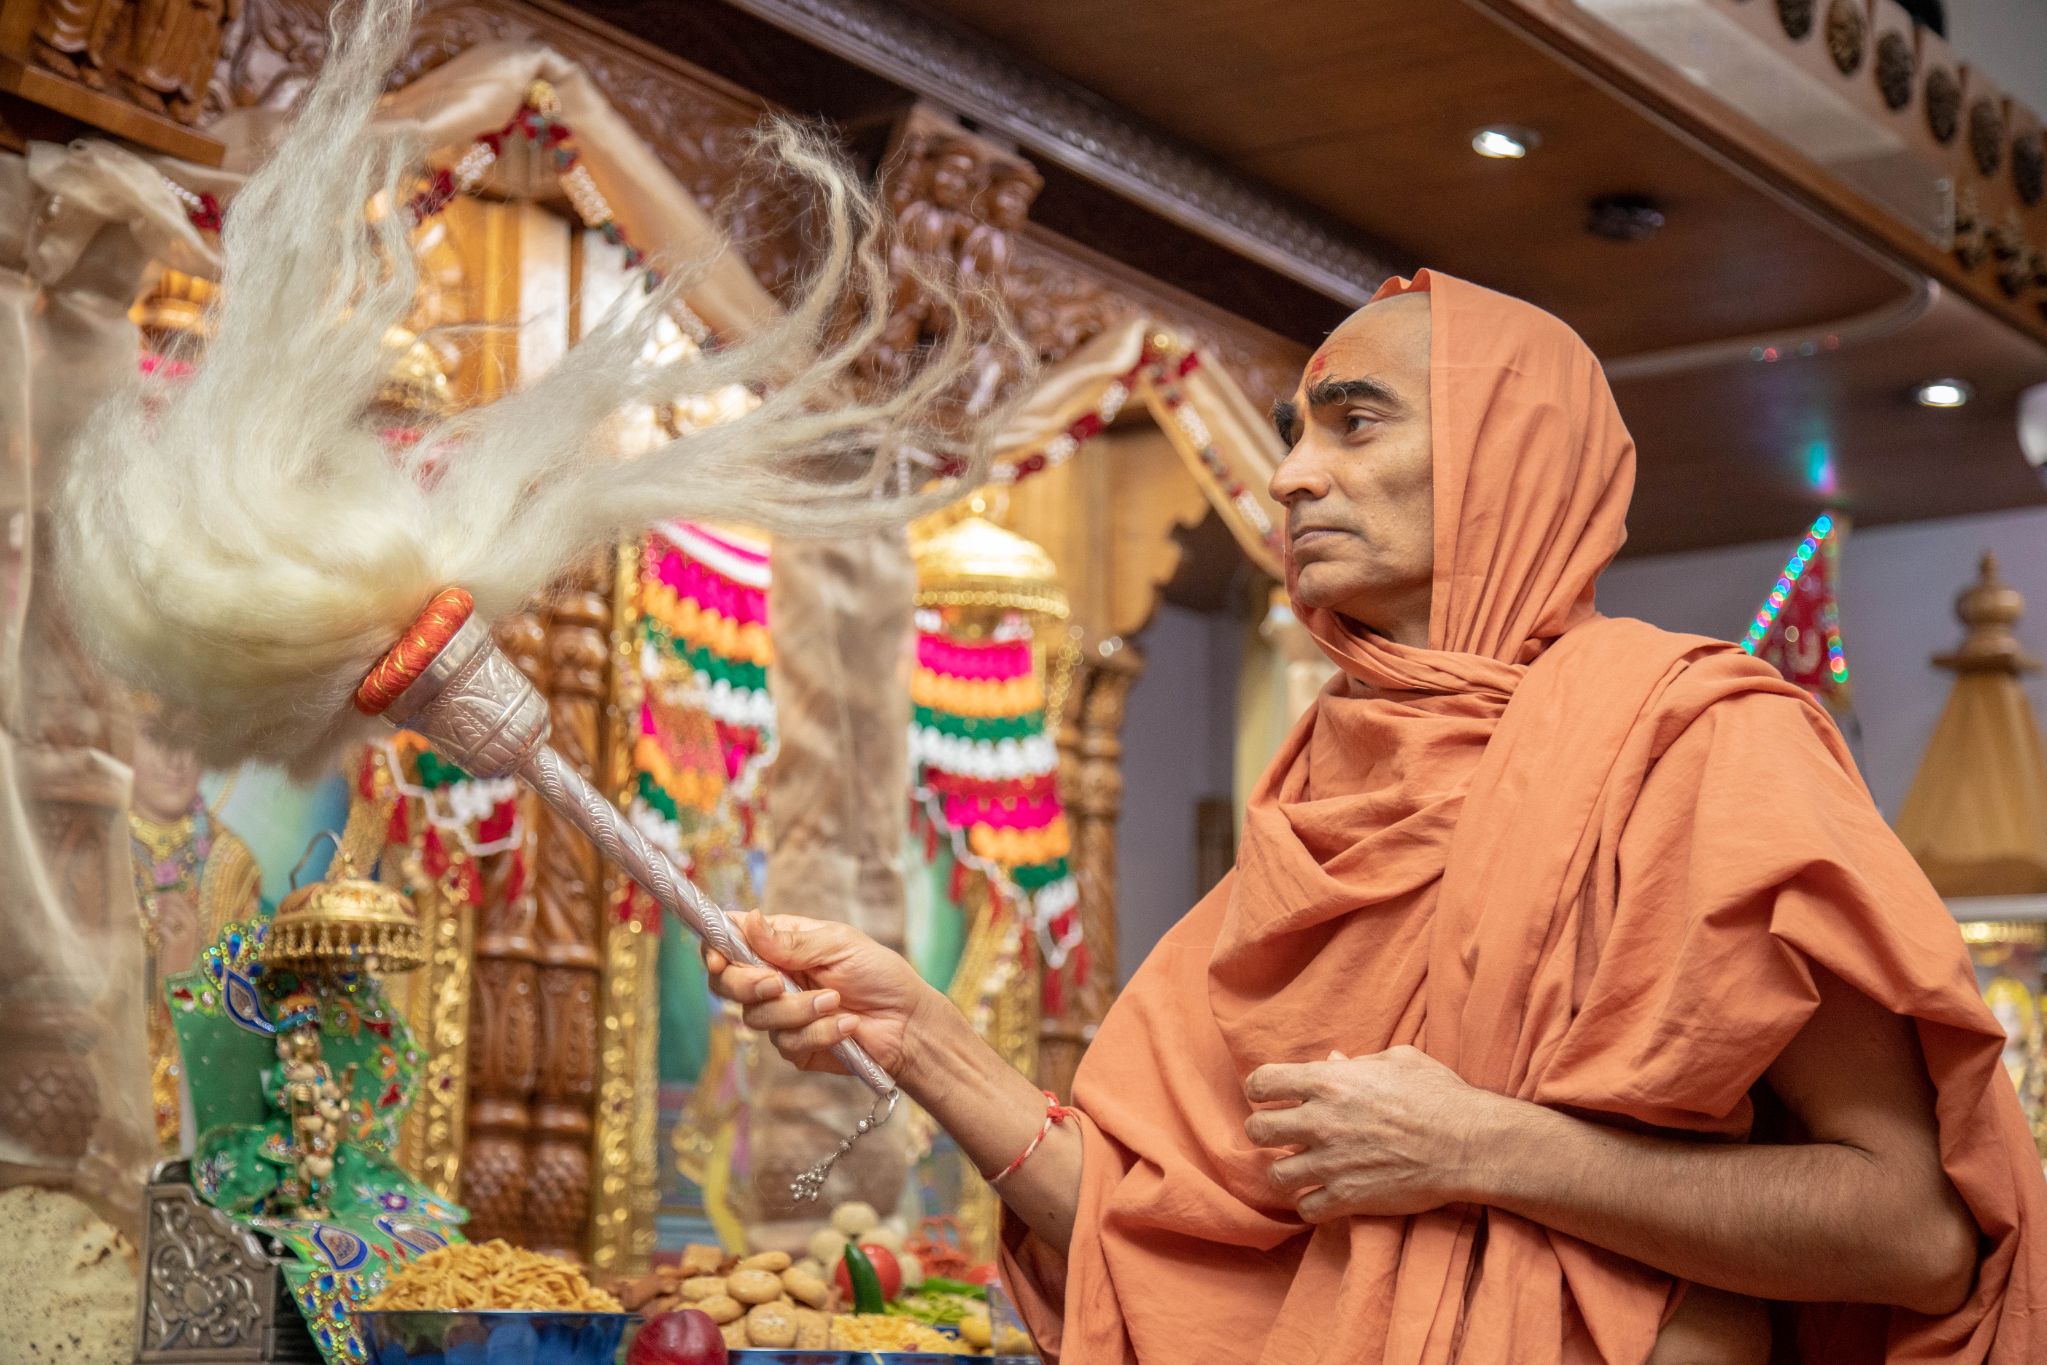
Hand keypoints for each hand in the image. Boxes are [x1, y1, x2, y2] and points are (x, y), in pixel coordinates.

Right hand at [702, 911, 947, 1083]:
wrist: (909, 1023)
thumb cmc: (879, 974)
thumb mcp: (838, 945)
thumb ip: (789, 940)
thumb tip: (747, 919)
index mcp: (780, 945)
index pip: (730, 943)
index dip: (714, 949)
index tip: (718, 958)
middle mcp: (774, 979)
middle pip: (725, 983)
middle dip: (747, 985)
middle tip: (776, 983)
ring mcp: (781, 1015)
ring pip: (756, 1016)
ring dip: (797, 1010)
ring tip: (835, 1001)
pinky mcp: (795, 1047)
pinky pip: (786, 1043)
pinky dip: (819, 1032)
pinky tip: (847, 1026)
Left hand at [1243, 1046, 1513, 1222]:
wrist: (1468, 1144)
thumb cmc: (1438, 1096)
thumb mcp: (1397, 1061)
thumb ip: (1357, 1063)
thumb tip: (1333, 1061)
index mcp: (1328, 1081)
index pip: (1262, 1082)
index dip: (1261, 1089)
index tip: (1270, 1096)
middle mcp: (1320, 1121)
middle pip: (1258, 1130)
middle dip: (1266, 1132)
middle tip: (1283, 1136)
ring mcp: (1332, 1163)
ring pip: (1277, 1175)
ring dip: (1287, 1172)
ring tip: (1301, 1169)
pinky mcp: (1348, 1197)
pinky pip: (1307, 1208)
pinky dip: (1311, 1204)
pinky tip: (1324, 1195)